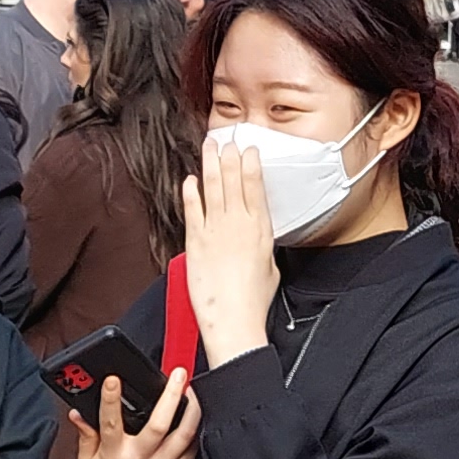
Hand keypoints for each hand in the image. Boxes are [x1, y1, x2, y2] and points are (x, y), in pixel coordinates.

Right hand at [72, 366, 201, 458]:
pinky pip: (190, 451)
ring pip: (183, 435)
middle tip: (177, 374)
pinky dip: (195, 432)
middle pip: (158, 424)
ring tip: (193, 391)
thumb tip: (78, 413)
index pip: (110, 422)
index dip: (110, 399)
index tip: (113, 379)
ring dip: (191, 410)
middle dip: (170, 395)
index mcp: (113, 455)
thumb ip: (86, 437)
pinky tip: (196, 418)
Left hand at [184, 141, 281, 352]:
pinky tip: (189, 180)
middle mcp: (238, 224)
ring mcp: (216, 230)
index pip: (256, 187)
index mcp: (260, 229)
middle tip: (226, 140)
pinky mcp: (196, 241)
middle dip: (229, 157)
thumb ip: (261, 247)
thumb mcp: (269, 267)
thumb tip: (256, 241)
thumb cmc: (253, 300)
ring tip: (209, 147)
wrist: (235, 319)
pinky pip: (193, 209)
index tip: (248, 150)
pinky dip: (191, 192)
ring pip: (214, 188)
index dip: (251, 164)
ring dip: (211, 165)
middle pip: (233, 181)